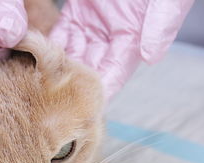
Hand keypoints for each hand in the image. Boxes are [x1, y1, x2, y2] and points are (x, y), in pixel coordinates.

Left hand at [49, 0, 193, 99]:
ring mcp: (93, 23)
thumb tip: (151, 58)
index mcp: (132, 39)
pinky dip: (49, 44)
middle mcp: (111, 36)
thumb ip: (161, 25)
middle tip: (52, 99)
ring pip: (72, 53)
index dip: (98, 92)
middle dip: (72, 84)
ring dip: (58, 67)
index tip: (81, 110)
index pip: (114, 74)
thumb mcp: (167, 1)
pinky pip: (61, 32)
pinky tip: (36, 55)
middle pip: (88, 68)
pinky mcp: (77, 10)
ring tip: (40, 81)